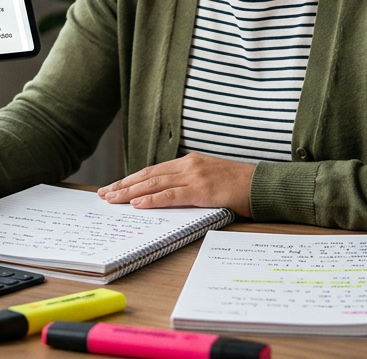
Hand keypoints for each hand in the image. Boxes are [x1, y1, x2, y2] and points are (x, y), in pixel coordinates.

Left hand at [97, 152, 254, 216]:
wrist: (262, 185)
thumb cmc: (239, 186)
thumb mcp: (210, 178)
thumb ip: (190, 182)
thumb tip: (167, 194)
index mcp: (189, 162)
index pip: (153, 170)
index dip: (132, 179)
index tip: (114, 186)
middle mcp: (188, 165)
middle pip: (149, 175)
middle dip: (124, 185)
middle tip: (104, 194)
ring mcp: (195, 176)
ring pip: (155, 184)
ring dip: (130, 193)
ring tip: (112, 199)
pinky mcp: (202, 190)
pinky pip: (171, 195)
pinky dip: (152, 199)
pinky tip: (137, 204)